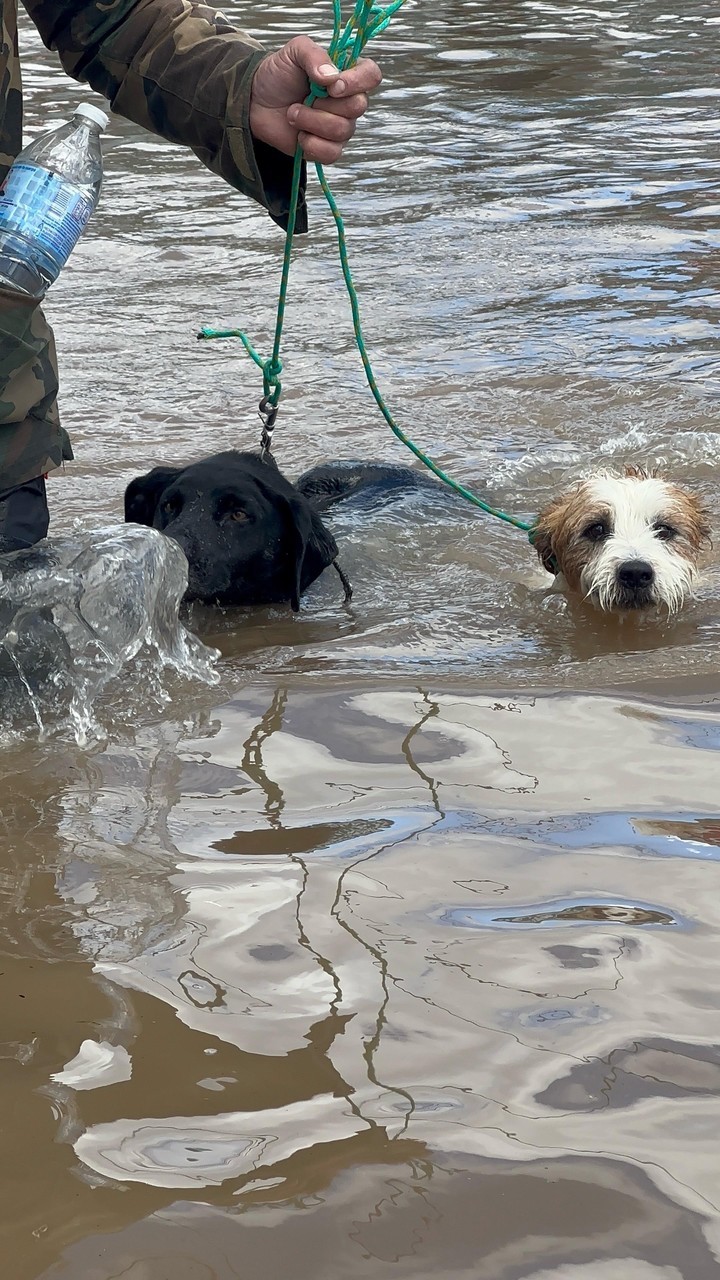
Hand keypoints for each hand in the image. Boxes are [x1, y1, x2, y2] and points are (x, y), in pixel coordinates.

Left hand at [249, 35, 381, 163]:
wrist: (255, 102)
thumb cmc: (278, 74)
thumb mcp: (294, 51)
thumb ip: (314, 55)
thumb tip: (332, 78)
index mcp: (346, 73)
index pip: (371, 75)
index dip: (357, 82)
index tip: (332, 86)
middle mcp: (348, 101)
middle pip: (358, 106)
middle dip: (324, 104)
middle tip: (305, 97)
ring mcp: (339, 127)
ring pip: (342, 131)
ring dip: (311, 122)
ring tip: (292, 113)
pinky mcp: (327, 149)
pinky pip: (332, 154)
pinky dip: (311, 145)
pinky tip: (299, 135)